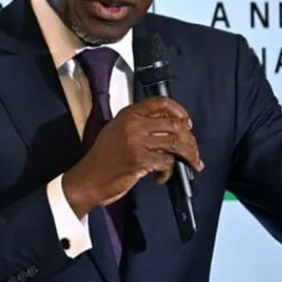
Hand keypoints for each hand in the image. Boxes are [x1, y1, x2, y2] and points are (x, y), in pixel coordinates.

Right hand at [62, 96, 204, 216]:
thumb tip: (165, 126)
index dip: (179, 111)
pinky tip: (161, 176)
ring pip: (176, 142)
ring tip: (189, 163)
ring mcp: (136, 142)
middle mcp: (132, 125)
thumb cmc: (101, 160)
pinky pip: (167, 162)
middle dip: (190, 139)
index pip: (160, 103)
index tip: (186, 122)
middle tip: (193, 150)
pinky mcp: (140, 160)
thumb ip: (137, 124)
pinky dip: (169, 172)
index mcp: (127, 115)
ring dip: (188, 155)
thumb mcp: (115, 132)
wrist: (88, 179)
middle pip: (174, 124)